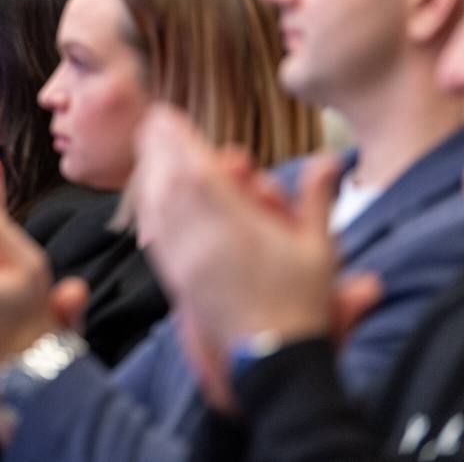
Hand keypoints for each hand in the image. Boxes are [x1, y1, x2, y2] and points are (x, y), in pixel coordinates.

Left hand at [132, 105, 344, 351]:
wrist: (274, 361)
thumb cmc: (301, 305)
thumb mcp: (318, 248)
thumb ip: (315, 199)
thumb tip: (326, 160)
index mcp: (233, 224)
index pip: (194, 167)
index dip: (176, 136)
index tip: (164, 113)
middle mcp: (199, 238)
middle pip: (164, 180)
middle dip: (157, 148)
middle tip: (153, 124)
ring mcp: (181, 260)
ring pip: (153, 206)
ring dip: (149, 174)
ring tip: (150, 153)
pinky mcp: (173, 280)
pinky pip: (152, 234)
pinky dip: (148, 208)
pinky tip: (149, 198)